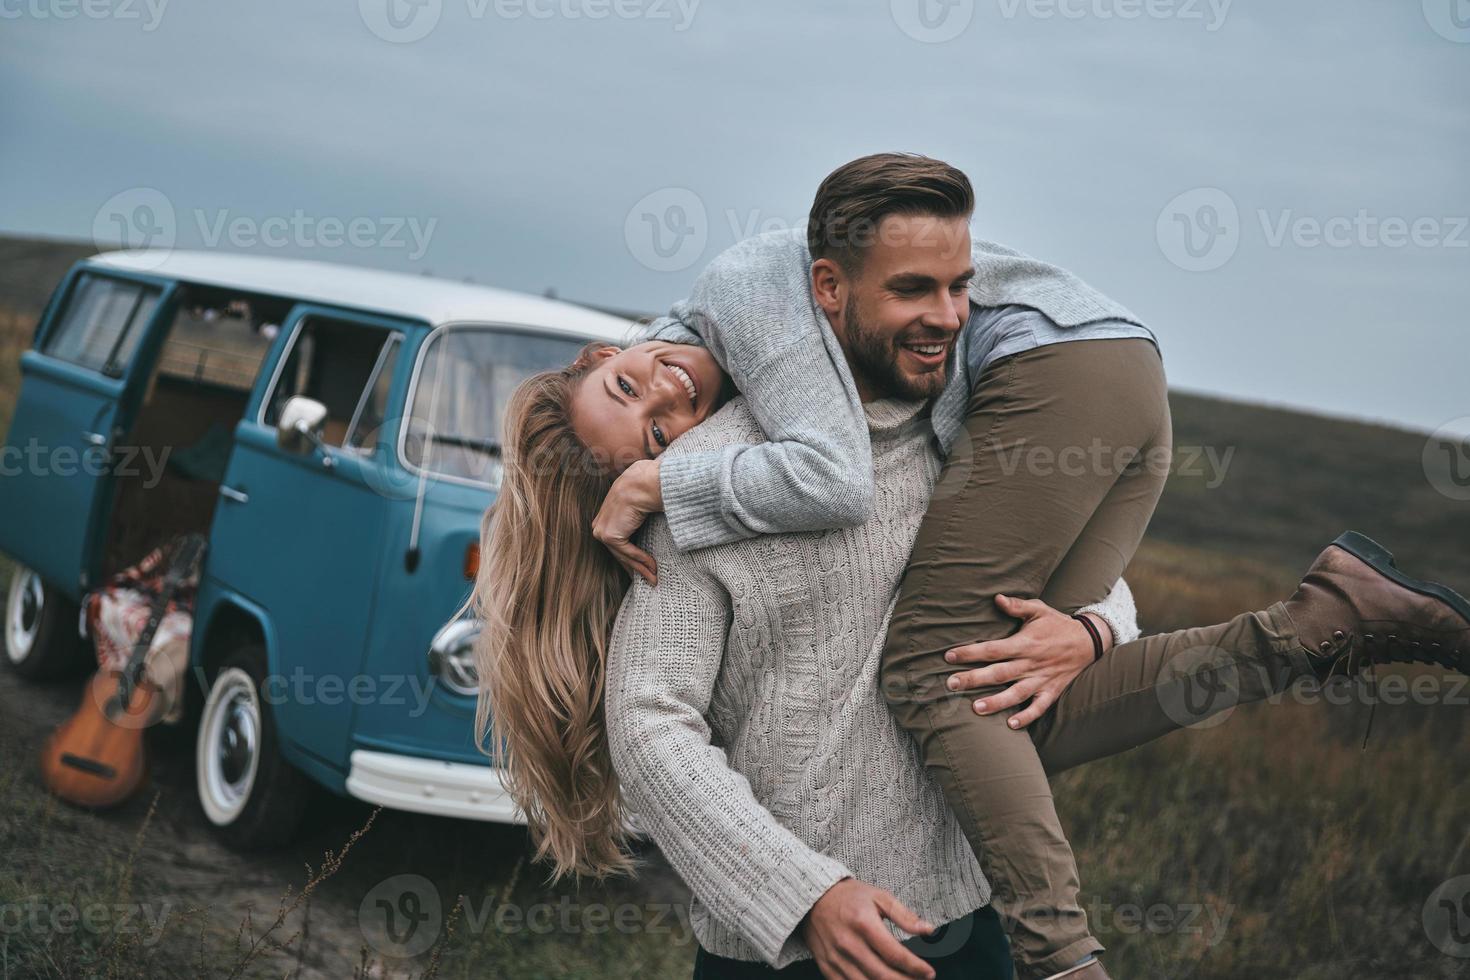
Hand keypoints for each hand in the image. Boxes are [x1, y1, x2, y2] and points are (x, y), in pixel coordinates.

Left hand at [591, 459, 663, 585]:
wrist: (644, 482)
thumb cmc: (645, 487)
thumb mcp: (638, 500)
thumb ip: (637, 512)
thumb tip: (647, 515)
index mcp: (605, 516)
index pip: (617, 543)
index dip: (630, 556)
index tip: (642, 568)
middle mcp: (600, 525)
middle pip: (619, 552)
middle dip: (635, 567)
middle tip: (649, 579)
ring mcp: (602, 531)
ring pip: (624, 555)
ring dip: (641, 568)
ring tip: (654, 579)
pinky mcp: (610, 536)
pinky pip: (628, 553)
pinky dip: (642, 561)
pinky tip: (654, 569)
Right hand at [801, 878, 936, 979]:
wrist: (813, 899)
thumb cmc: (849, 897)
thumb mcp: (879, 897)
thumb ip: (904, 915)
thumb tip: (928, 930)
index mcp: (864, 924)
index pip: (895, 954)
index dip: (916, 967)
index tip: (929, 973)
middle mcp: (849, 944)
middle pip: (883, 975)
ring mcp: (836, 958)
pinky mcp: (827, 967)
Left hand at [943, 595, 1113, 729]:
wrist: (1090, 641)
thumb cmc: (1058, 624)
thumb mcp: (1039, 609)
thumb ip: (1017, 606)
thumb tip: (996, 598)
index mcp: (1025, 643)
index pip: (992, 649)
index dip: (970, 652)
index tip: (948, 656)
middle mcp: (1031, 663)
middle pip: (998, 673)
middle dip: (973, 679)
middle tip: (951, 684)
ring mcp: (1042, 680)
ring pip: (1016, 693)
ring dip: (996, 702)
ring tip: (975, 709)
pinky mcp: (1052, 691)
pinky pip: (1039, 707)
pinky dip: (1027, 717)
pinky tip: (1011, 724)